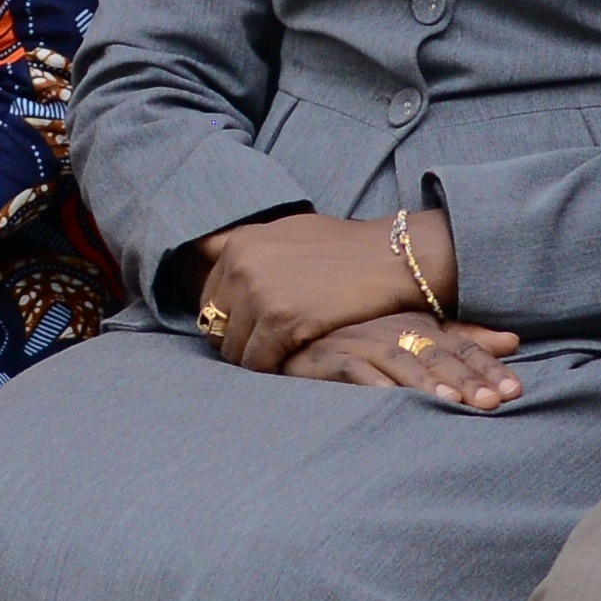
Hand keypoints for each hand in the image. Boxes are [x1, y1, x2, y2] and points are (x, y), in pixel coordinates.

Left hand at [187, 209, 427, 376]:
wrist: (390, 257)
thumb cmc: (344, 248)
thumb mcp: (288, 231)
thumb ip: (253, 250)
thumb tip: (210, 256)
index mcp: (238, 243)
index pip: (210, 299)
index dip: (230, 321)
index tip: (250, 332)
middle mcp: (241, 265)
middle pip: (217, 327)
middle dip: (239, 342)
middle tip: (267, 350)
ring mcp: (259, 293)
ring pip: (235, 349)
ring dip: (255, 359)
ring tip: (281, 357)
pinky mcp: (281, 321)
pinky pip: (258, 362)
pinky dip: (271, 369)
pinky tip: (292, 362)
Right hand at [286, 307, 525, 406]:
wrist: (303, 341)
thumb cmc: (367, 344)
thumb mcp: (418, 338)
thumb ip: (463, 342)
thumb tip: (513, 341)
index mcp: (419, 325)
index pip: (461, 346)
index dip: (488, 367)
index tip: (515, 391)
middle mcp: (393, 329)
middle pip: (436, 354)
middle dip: (466, 380)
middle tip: (492, 402)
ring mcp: (361, 342)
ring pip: (400, 360)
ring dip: (425, 382)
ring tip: (450, 402)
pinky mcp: (330, 358)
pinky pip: (353, 370)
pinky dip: (373, 383)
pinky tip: (391, 399)